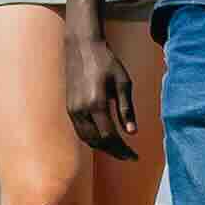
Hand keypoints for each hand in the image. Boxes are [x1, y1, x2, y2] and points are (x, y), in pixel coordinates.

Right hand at [64, 16, 136, 158]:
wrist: (82, 47)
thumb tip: (132, 133)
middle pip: (97, 142)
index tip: (135, 156)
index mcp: (96, 104)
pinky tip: (105, 138)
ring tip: (119, 150)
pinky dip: (93, 139)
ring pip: (87, 139)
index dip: (122, 150)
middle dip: (114, 152)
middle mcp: (81, 110)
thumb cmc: (106, 62)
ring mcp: (72, 110)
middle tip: (129, 156)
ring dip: (103, 148)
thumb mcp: (123, 83)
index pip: (110, 137)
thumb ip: (127, 109)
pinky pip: (81, 131)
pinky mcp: (69, 107)